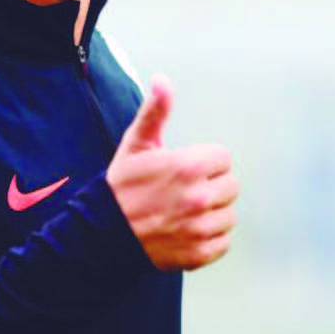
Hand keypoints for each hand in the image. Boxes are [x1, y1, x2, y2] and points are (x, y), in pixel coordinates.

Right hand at [105, 75, 238, 270]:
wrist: (103, 231)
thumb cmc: (122, 185)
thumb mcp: (136, 143)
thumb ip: (155, 111)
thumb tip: (162, 80)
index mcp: (188, 167)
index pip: (223, 158)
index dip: (204, 161)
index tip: (184, 168)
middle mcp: (199, 198)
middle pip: (231, 186)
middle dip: (210, 185)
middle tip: (183, 190)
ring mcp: (200, 228)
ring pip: (228, 215)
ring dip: (211, 213)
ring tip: (184, 211)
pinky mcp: (199, 253)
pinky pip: (223, 242)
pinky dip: (209, 238)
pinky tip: (187, 230)